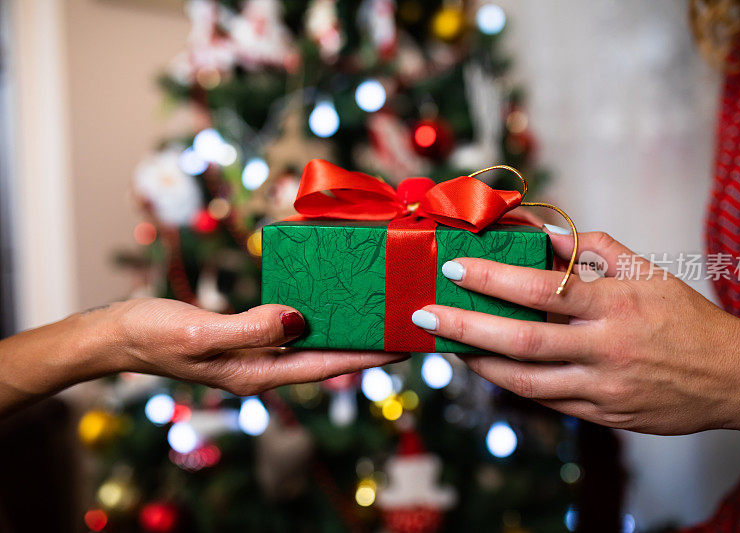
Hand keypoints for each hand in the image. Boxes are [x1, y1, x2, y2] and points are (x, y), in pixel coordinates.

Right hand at [0, 298, 403, 413]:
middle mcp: (264, 365)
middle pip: (328, 356)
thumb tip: (299, 320)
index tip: (404, 345)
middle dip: (367, 344)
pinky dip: (314, 314)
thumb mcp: (201, 332)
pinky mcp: (247, 335)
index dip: (369, 357)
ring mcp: (256, 351)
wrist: (119, 333)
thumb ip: (251, 329)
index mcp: (259, 373)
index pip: (327, 366)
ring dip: (344, 328)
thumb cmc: (154, 334)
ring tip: (377, 310)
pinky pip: (290, 325)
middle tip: (402, 323)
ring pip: (312, 340)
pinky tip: (327, 299)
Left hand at [412, 228, 739, 436]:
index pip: (544, 290)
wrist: (730, 377)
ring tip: (446, 345)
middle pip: (524, 342)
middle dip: (467, 328)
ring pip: (527, 381)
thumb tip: (543, 231)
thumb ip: (594, 249)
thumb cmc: (684, 317)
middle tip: (426, 316)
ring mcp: (603, 389)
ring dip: (479, 363)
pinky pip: (546, 402)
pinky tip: (487, 367)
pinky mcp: (603, 417)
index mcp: (617, 304)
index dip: (494, 279)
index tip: (455, 269)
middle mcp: (606, 349)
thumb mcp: (647, 271)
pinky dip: (511, 384)